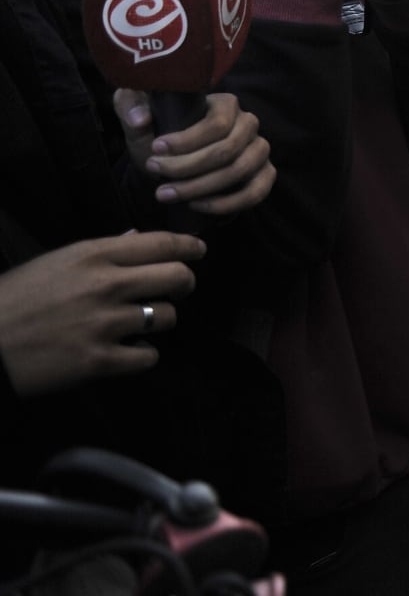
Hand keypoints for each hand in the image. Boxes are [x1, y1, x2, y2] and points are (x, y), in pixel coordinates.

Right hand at [0, 230, 203, 396]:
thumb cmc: (14, 299)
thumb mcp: (55, 263)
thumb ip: (102, 252)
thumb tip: (138, 239)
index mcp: (93, 256)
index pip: (162, 244)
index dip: (189, 246)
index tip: (199, 250)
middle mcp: (105, 286)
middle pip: (178, 277)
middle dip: (184, 282)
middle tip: (177, 289)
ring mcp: (104, 324)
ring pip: (167, 317)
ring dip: (158, 320)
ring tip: (138, 323)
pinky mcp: (99, 361)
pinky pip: (149, 356)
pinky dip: (142, 355)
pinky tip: (126, 351)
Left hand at [114, 91, 275, 214]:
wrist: (175, 166)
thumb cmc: (160, 139)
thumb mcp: (141, 120)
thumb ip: (130, 107)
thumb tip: (141, 119)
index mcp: (226, 103)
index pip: (216, 123)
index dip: (187, 141)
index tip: (155, 150)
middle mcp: (249, 123)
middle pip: (227, 149)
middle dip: (187, 168)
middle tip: (155, 176)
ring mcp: (260, 149)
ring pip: (239, 171)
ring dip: (200, 187)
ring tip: (166, 194)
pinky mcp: (266, 174)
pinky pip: (256, 192)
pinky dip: (226, 204)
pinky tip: (196, 205)